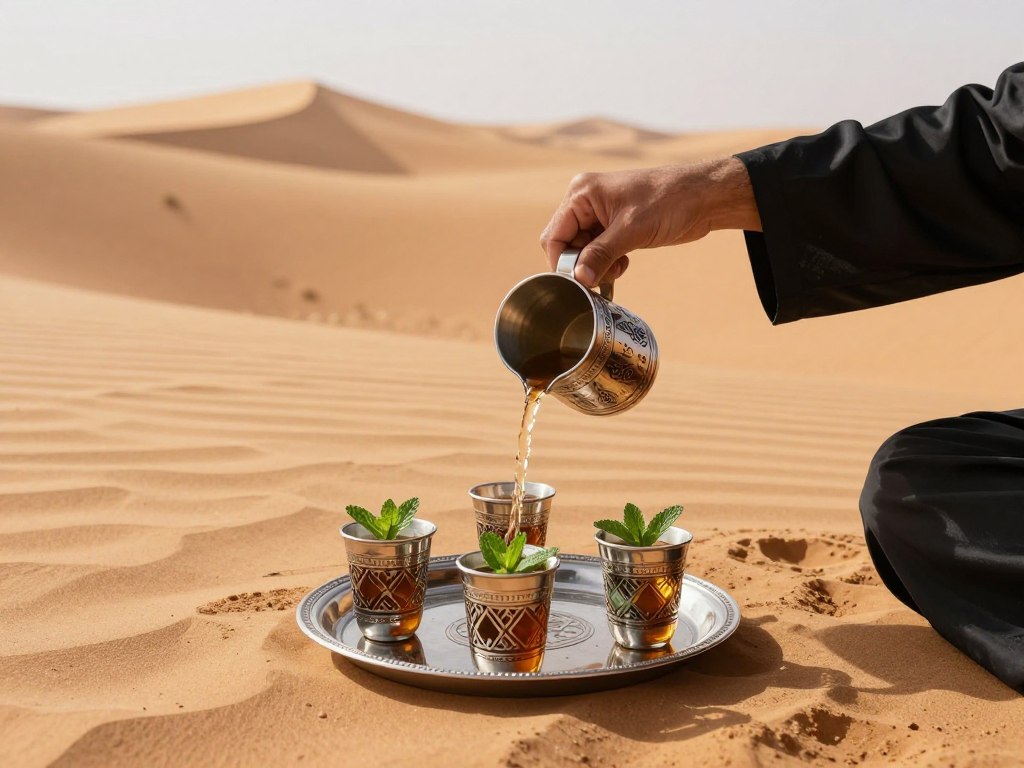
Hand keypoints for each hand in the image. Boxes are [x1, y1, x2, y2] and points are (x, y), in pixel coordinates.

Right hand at [539, 157, 760, 286]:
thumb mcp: (631, 230)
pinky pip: (598, 251)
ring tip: (619, 266)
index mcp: (582, 193)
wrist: (703, 198)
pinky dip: (607, 262)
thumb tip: (579, 279)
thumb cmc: (669, 201)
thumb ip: (600, 254)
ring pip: (582, 251)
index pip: (554, 235)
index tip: (579, 282)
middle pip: (566, 244)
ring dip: (596, 265)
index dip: (563, 262)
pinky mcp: (614, 226)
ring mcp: (600, 214)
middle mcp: (586, 202)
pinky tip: (624, 263)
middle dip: (582, 264)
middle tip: (602, 275)